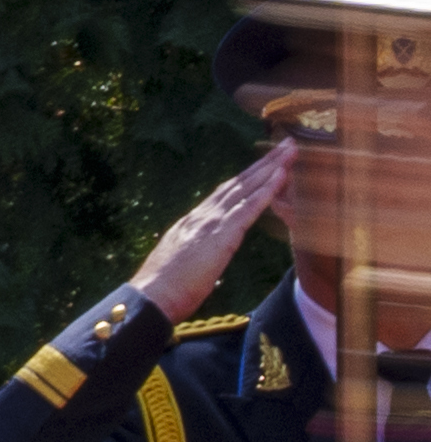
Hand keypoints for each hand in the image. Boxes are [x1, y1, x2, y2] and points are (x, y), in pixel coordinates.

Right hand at [129, 142, 294, 319]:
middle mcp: (201, 216)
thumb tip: (199, 258)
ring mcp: (211, 223)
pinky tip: (282, 176)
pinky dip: (268, 190)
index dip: (245, 178)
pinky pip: (250, 207)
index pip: (223, 195)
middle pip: (237, 184)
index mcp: (190, 224)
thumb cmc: (162, 291)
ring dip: (271, 168)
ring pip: (246, 189)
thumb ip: (192, 254)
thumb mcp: (178, 264)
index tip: (262, 164)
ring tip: (290, 151)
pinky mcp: (222, 234)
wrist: (150, 297)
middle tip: (284, 144)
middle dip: (263, 163)